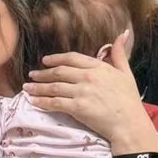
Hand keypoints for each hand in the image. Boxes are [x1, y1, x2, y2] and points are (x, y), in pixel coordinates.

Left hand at [23, 32, 156, 149]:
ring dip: (38, 87)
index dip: (56, 58)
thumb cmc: (130, 100)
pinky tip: (33, 101)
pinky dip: (42, 102)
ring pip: (54, 87)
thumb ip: (120, 54)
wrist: (130, 124)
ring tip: (27, 88)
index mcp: (99, 67)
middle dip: (43, 73)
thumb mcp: (126, 73)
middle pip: (59, 72)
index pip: (72, 58)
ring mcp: (82, 92)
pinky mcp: (77, 107)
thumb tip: (121, 34)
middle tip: (32, 75)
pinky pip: (55, 102)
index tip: (45, 61)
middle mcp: (88, 77)